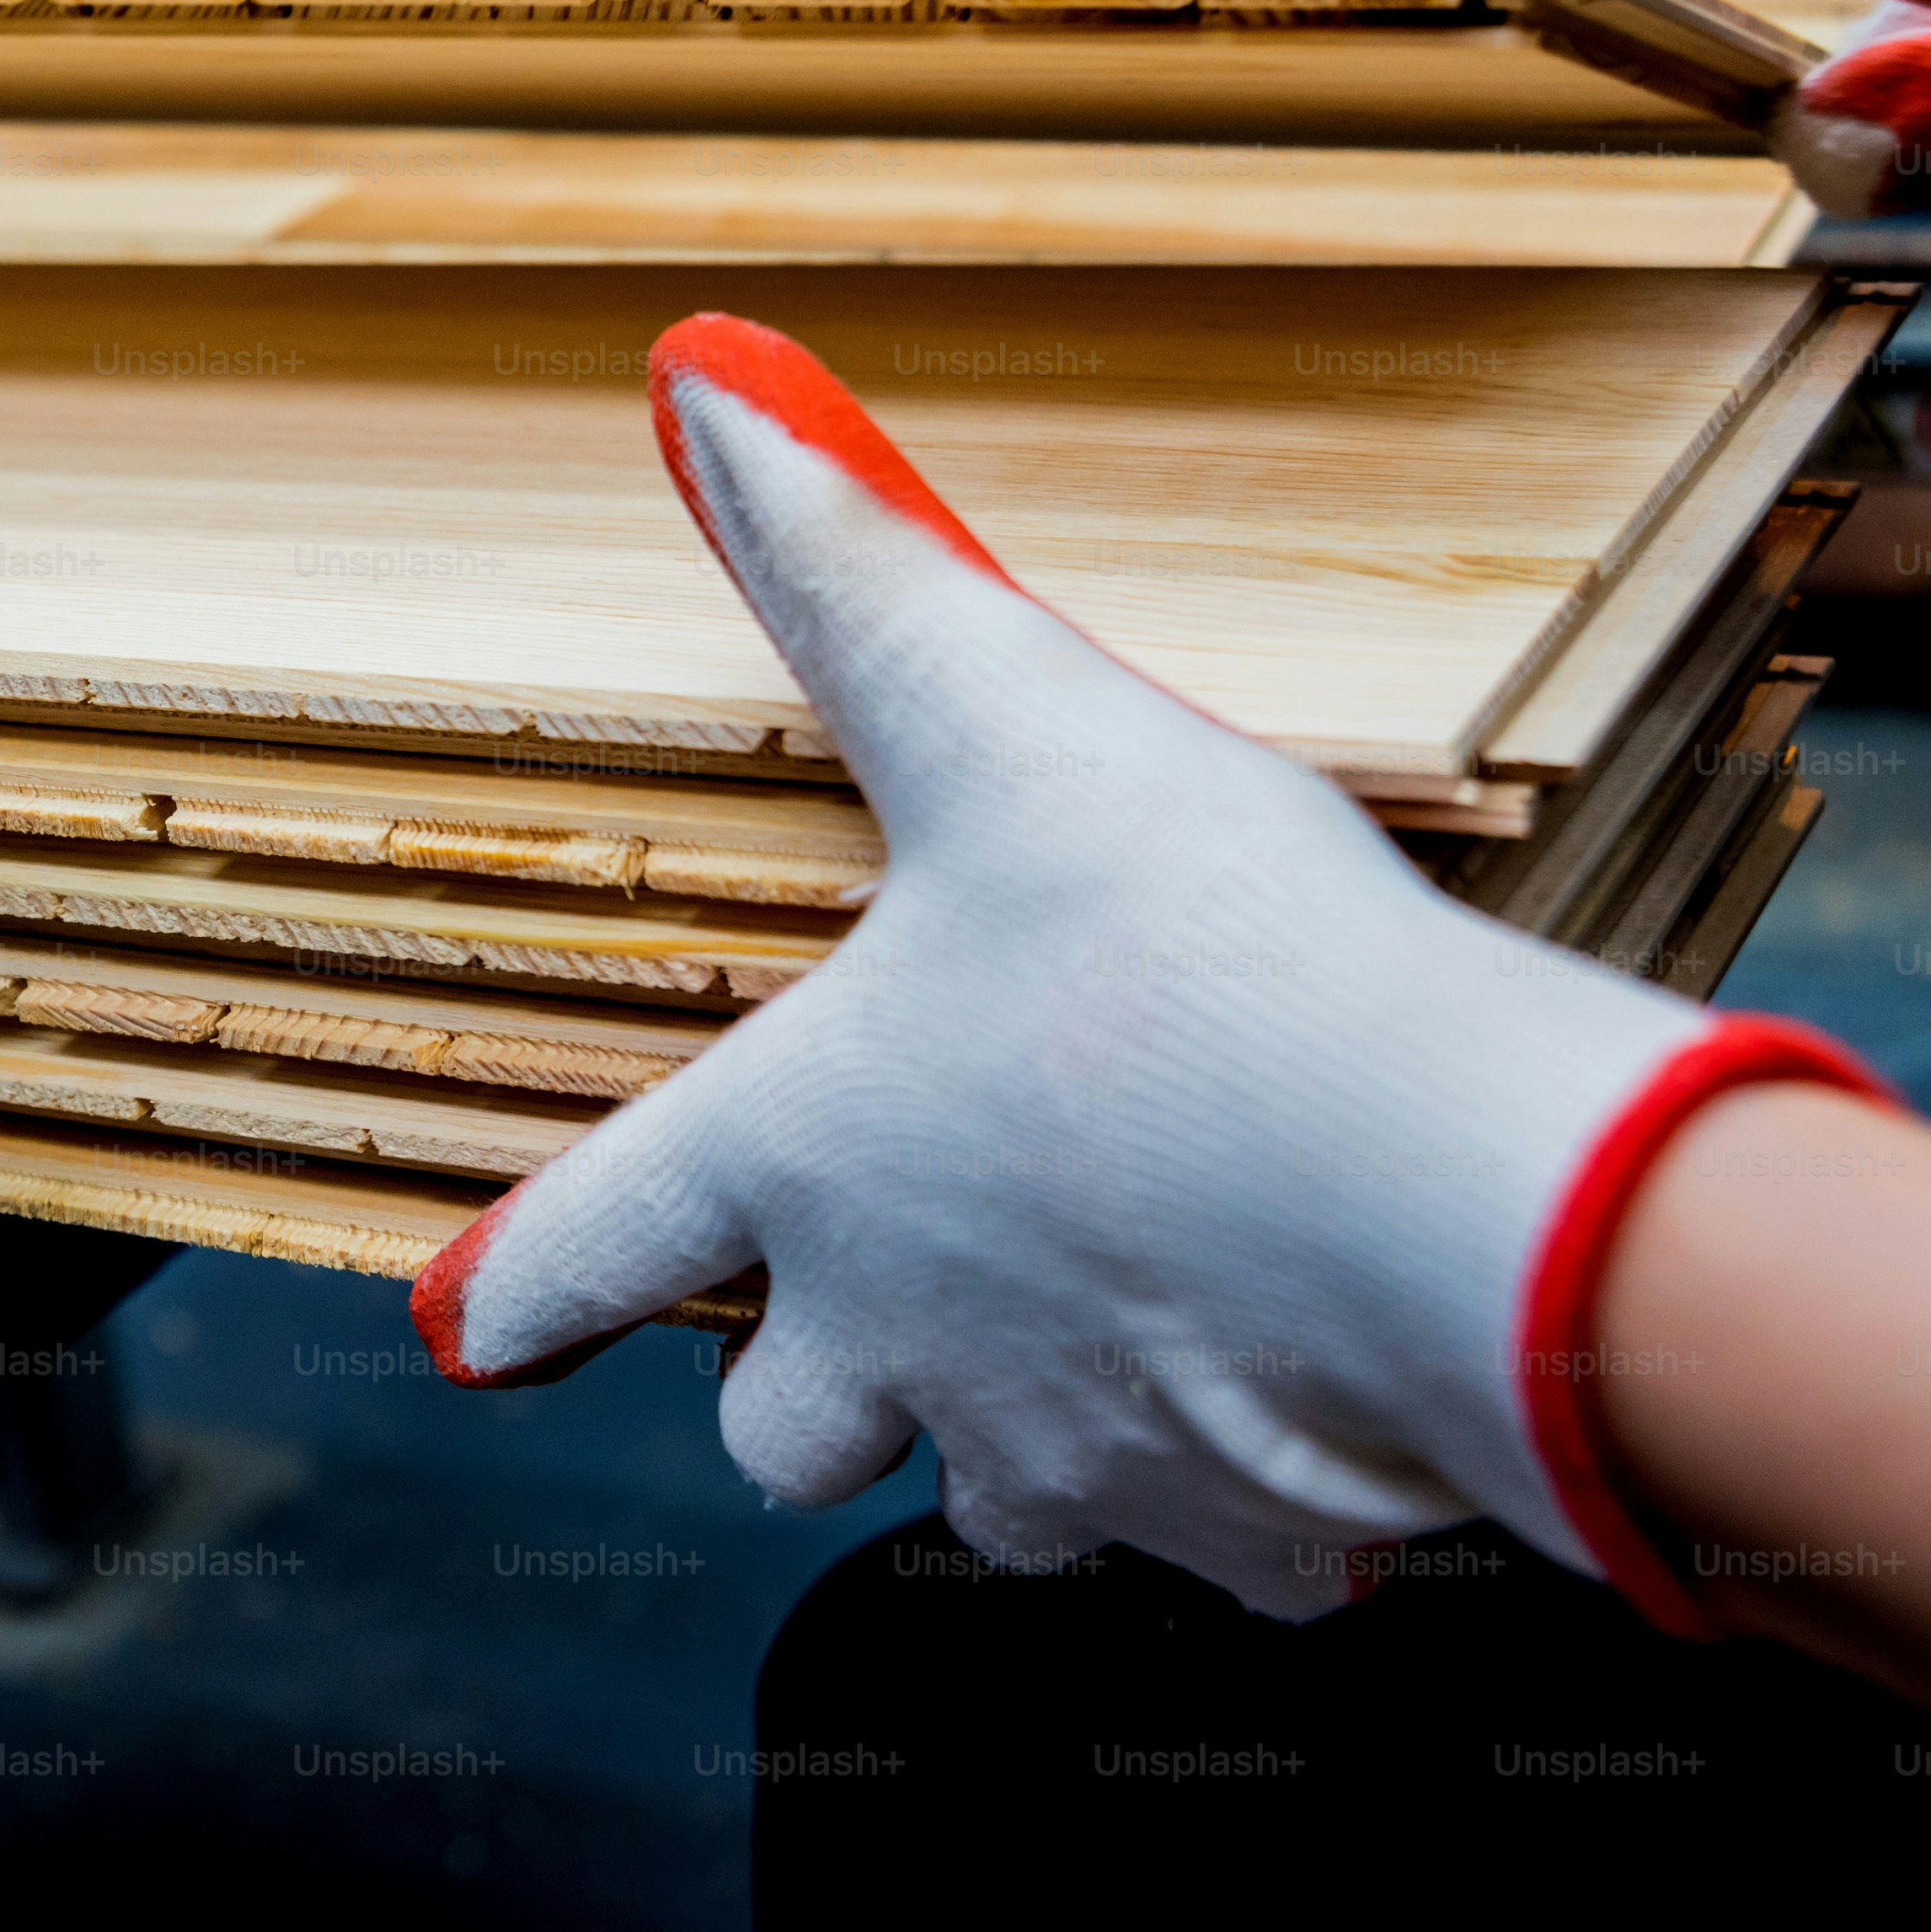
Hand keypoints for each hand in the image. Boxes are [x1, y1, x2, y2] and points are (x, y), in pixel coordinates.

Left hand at [413, 315, 1880, 1623]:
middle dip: (818, 1385)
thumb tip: (703, 380)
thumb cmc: (1202, 955)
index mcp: (808, 1159)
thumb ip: (858, 558)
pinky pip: (1228, 1551)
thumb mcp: (1006, 712)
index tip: (475, 1326)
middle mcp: (907, 1344)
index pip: (592, 1244)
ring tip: (1143, 1308)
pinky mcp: (1247, 1540)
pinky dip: (1253, 1484)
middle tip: (907, 1297)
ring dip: (1037, 1428)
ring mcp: (1074, 1461)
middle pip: (781, 1435)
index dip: (525, 1280)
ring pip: (1000, 1506)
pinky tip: (1326, 1363)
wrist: (1455, 1198)